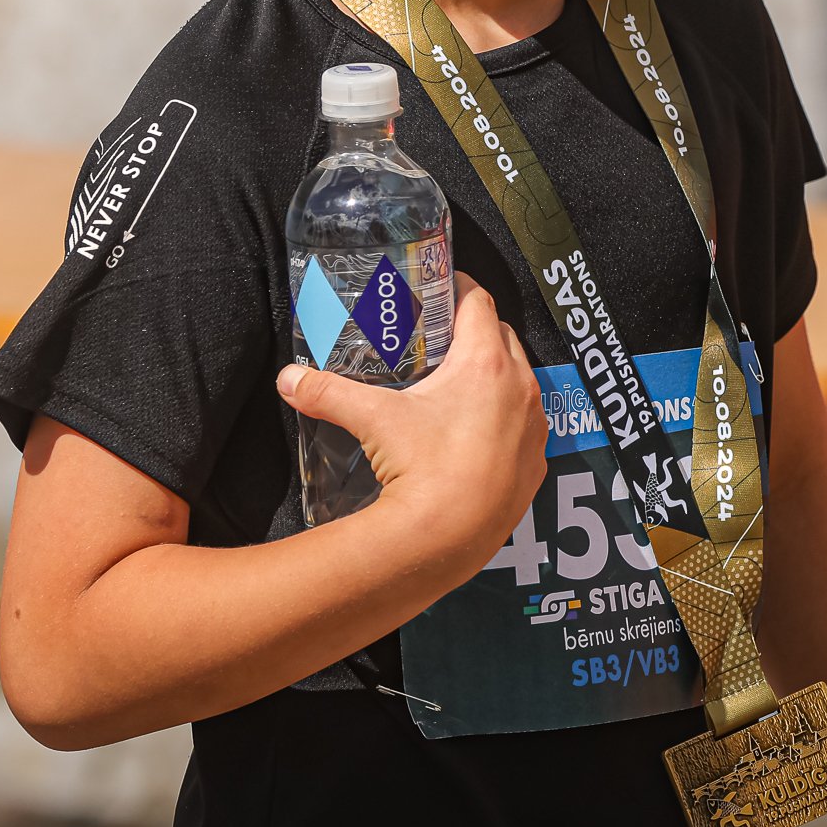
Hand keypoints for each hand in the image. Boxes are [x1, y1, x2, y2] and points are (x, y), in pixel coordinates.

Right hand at [275, 275, 544, 575]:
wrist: (447, 540)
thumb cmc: (419, 471)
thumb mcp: (372, 420)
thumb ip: (328, 392)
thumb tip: (290, 379)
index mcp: (485, 364)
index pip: (479, 302)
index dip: (461, 287)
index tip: (444, 286)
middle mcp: (520, 388)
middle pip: (503, 336)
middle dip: (476, 331)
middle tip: (443, 336)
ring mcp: (534, 427)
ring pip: (520, 381)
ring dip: (497, 375)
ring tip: (460, 384)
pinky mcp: (536, 463)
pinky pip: (528, 425)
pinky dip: (508, 418)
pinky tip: (480, 431)